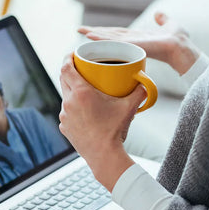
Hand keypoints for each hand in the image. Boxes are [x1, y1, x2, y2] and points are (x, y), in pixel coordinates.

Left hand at [59, 54, 145, 190]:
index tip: (72, 53)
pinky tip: (83, 109)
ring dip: (71, 89)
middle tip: (79, 67)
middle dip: (69, 70)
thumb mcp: (129, 108)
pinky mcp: (64, 126)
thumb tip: (146, 81)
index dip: (67, 57)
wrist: (104, 156)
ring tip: (83, 89)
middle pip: (63, 78)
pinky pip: (66, 111)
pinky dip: (72, 106)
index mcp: (81, 93)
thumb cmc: (115, 130)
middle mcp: (69, 102)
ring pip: (65, 95)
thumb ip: (139, 92)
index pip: (66, 68)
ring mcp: (64, 115)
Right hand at [78, 12, 200, 74]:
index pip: (118, 33)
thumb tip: (158, 13)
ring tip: (81, 31)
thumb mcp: (169, 24)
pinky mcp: (132, 44)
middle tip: (79, 29)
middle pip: (109, 36)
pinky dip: (101, 39)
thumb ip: (162, 19)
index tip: (93, 29)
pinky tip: (91, 36)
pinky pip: (114, 41)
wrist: (182, 47)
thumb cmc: (178, 40)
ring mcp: (131, 43)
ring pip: (109, 38)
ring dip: (95, 35)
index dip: (105, 31)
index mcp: (138, 36)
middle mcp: (132, 41)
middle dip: (94, 33)